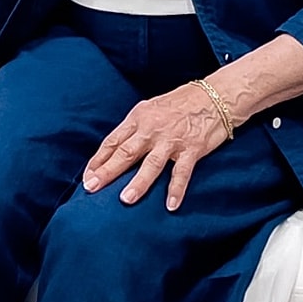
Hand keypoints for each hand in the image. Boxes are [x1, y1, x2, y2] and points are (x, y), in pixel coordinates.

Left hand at [81, 83, 229, 210]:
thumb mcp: (151, 109)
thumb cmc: (180, 104)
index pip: (113, 141)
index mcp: (139, 118)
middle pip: (125, 152)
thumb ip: (135, 129)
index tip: (87, 175)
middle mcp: (152, 129)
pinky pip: (181, 172)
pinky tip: (170, 205)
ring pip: (151, 163)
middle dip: (107, 171)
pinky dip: (176, 189)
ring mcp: (172, 140)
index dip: (98, 159)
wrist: (215, 96)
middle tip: (91, 187)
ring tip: (125, 199)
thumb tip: (116, 150)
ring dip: (138, 182)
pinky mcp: (192, 148)